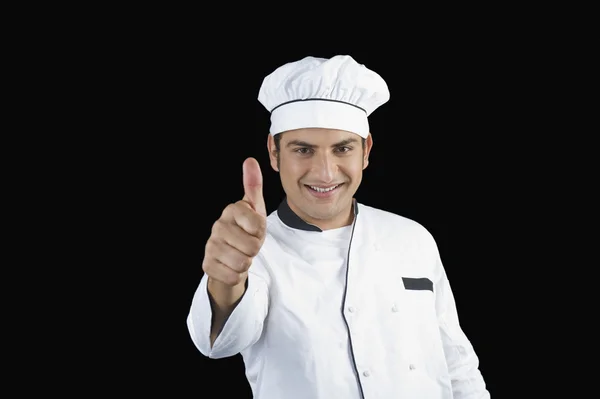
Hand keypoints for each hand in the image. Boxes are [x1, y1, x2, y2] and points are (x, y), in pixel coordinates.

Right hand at [202, 157, 266, 286]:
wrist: (230, 257)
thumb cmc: (246, 230)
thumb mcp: (255, 210)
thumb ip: (253, 186)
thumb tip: (250, 160)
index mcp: (231, 210)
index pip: (259, 226)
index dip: (262, 233)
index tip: (254, 231)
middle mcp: (218, 226)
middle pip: (252, 247)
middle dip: (254, 250)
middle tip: (247, 245)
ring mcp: (210, 246)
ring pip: (242, 263)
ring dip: (246, 264)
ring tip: (240, 255)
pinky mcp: (207, 265)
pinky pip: (232, 276)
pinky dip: (236, 276)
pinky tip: (230, 266)